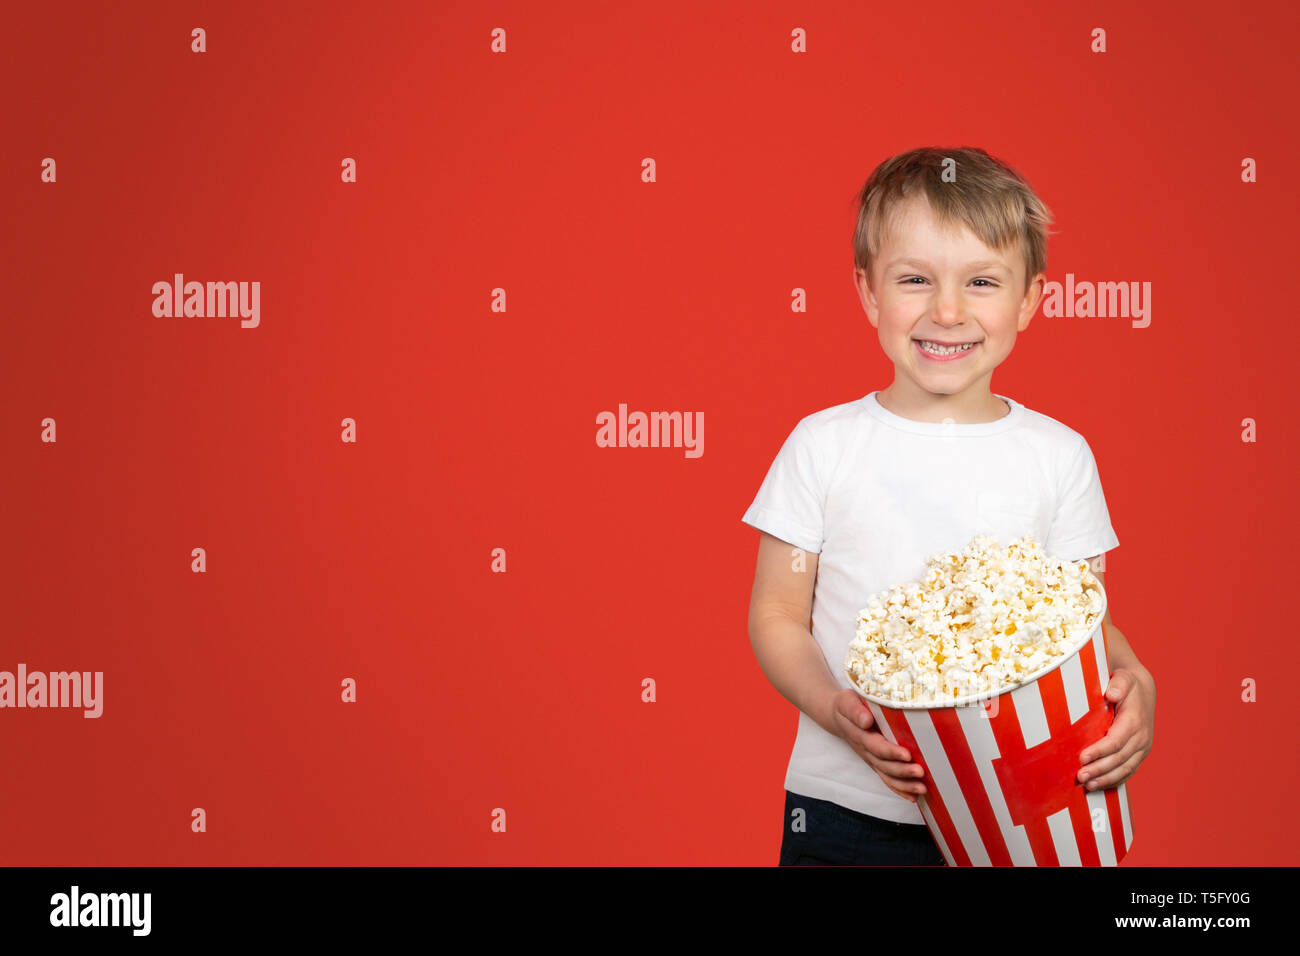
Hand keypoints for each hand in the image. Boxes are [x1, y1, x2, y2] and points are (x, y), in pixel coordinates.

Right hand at [829, 688, 926, 802]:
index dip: (890, 752)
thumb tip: (866, 720)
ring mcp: (871, 759)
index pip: (875, 746)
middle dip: (902, 771)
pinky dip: (900, 790)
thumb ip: (854, 710)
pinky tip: (914, 797)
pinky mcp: (876, 763)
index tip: (906, 754)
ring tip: (922, 789)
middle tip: (920, 772)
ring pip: (887, 775)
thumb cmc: (846, 705)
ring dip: (904, 784)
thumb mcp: (846, 702)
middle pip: (884, 765)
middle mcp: (865, 750)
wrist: (838, 715)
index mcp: (859, 734)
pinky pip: (887, 779)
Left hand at [1078, 667, 1154, 790]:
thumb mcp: (1124, 678)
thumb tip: (1112, 693)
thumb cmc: (1126, 684)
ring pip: (1125, 769)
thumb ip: (1119, 684)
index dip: (1099, 751)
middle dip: (1099, 769)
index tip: (1082, 757)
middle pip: (1119, 759)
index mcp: (1135, 721)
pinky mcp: (1138, 754)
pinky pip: (1128, 771)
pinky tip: (1098, 786)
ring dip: (1106, 779)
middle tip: (1080, 776)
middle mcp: (1142, 737)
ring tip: (1087, 785)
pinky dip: (1114, 780)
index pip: (1116, 741)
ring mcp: (1142, 748)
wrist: (1142, 691)